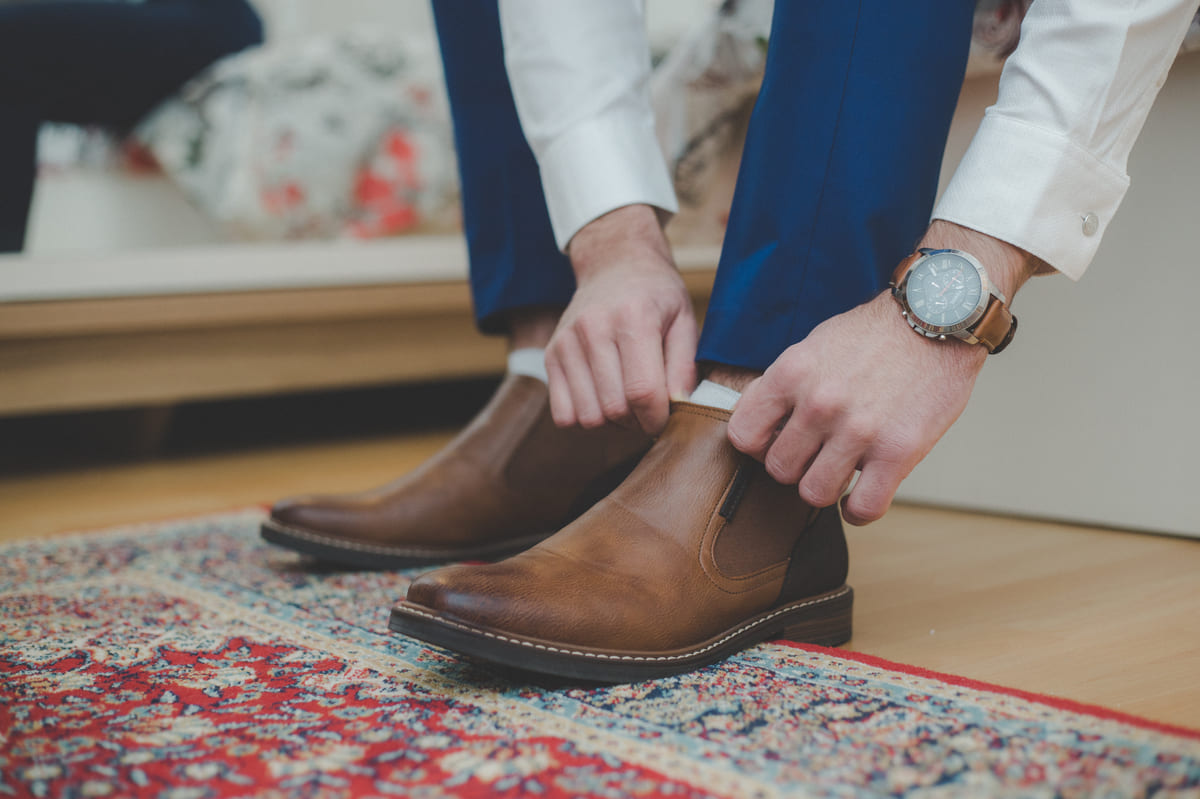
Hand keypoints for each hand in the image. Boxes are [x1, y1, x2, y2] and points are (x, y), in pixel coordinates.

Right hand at [546, 205, 697, 433]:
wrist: (615, 265)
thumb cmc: (656, 296)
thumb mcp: (684, 321)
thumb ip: (684, 367)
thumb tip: (678, 409)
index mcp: (633, 318)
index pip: (642, 391)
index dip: (657, 418)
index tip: (665, 419)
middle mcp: (594, 327)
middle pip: (614, 408)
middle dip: (637, 422)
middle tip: (648, 410)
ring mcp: (566, 341)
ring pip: (588, 416)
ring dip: (612, 423)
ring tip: (626, 402)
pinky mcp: (551, 354)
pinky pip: (564, 414)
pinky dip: (585, 418)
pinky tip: (602, 399)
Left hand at [726, 221, 1038, 524]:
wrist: (936, 319)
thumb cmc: (873, 335)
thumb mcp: (811, 346)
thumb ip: (783, 388)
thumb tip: (762, 429)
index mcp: (791, 374)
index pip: (743, 435)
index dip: (758, 446)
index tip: (777, 442)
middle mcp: (819, 404)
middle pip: (779, 469)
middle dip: (796, 466)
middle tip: (816, 455)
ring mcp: (858, 430)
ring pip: (814, 493)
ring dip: (826, 488)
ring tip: (840, 471)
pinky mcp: (898, 452)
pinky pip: (863, 508)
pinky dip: (858, 510)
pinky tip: (862, 495)